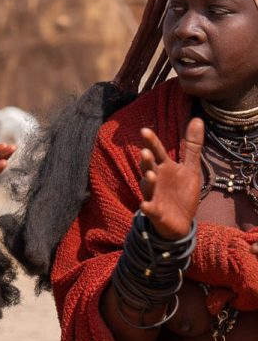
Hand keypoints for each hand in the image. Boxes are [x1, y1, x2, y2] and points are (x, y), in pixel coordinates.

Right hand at [139, 119, 203, 238]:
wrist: (181, 221)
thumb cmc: (182, 193)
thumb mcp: (191, 168)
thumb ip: (192, 146)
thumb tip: (197, 119)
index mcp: (164, 168)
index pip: (157, 152)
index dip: (151, 142)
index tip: (144, 130)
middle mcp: (156, 179)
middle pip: (149, 167)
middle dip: (147, 161)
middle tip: (146, 152)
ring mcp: (154, 195)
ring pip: (148, 186)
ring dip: (147, 181)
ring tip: (150, 175)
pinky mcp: (156, 211)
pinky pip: (150, 209)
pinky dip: (147, 207)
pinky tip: (145, 205)